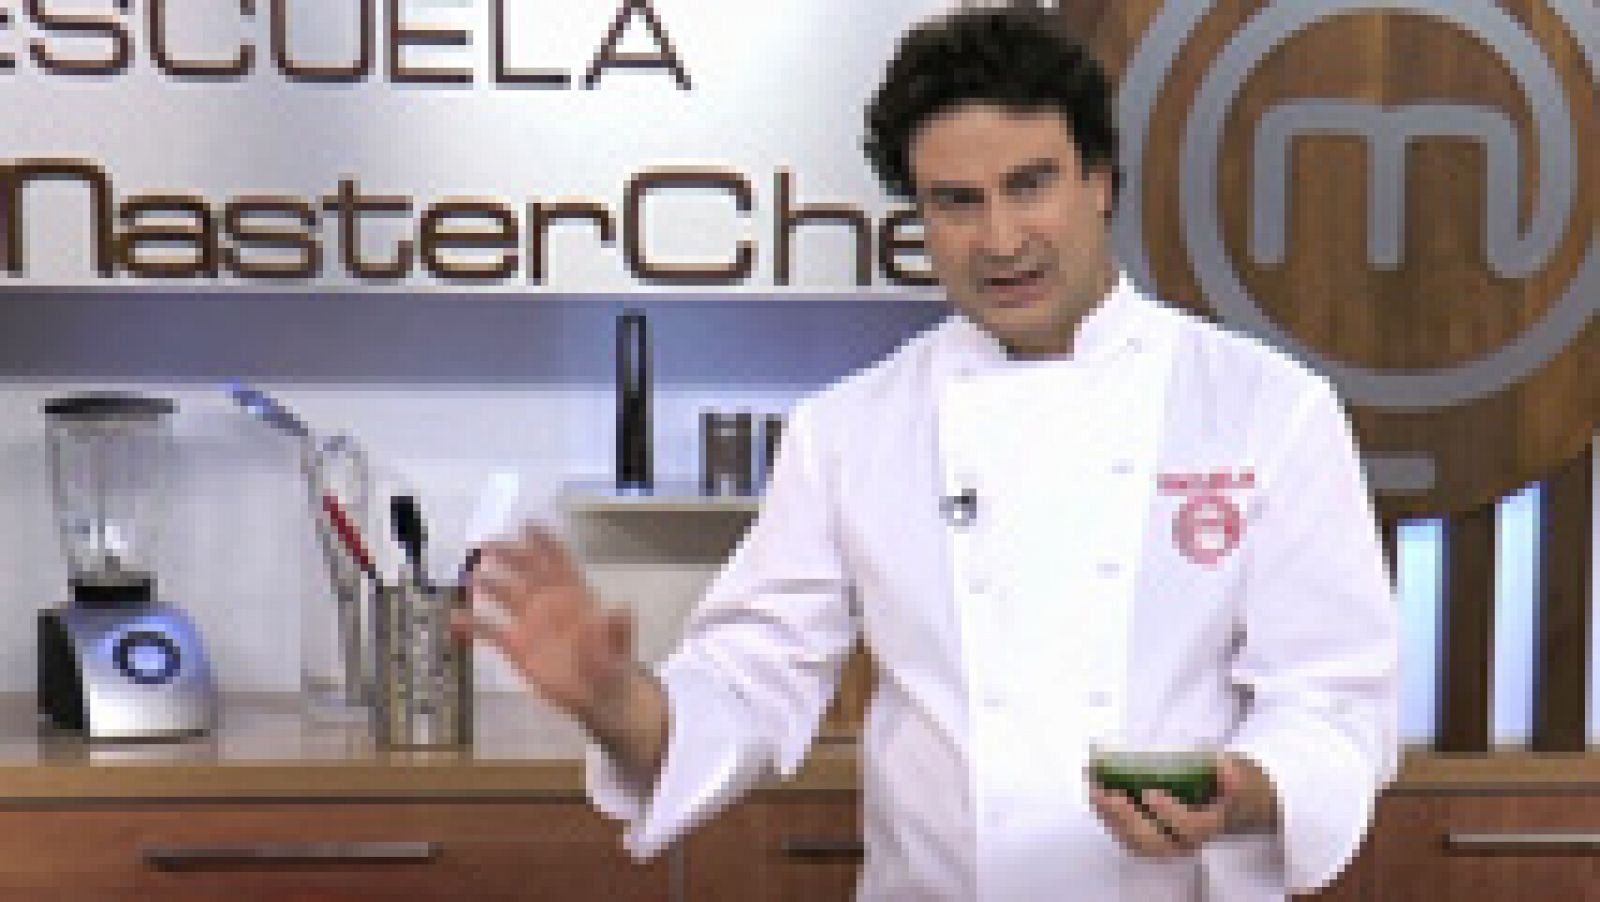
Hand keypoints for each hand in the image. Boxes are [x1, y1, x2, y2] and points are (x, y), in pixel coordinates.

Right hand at [453, 523, 637, 729]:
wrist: (599, 695)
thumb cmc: (612, 663)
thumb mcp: (619, 643)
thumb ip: (617, 625)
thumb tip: (622, 608)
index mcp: (574, 595)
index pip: (559, 561)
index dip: (545, 542)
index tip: (528, 524)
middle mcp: (549, 603)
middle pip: (526, 571)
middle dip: (509, 554)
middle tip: (487, 543)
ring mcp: (530, 624)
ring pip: (505, 596)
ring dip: (489, 583)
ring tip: (470, 574)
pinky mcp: (516, 647)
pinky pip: (490, 631)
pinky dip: (472, 624)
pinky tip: (454, 618)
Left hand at [1088, 754, 1276, 857]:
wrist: (1239, 806)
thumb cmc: (1236, 785)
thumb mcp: (1243, 773)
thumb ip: (1233, 773)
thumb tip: (1223, 768)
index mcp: (1212, 824)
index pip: (1190, 828)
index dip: (1169, 814)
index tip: (1150, 793)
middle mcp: (1188, 841)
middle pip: (1155, 843)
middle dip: (1127, 819)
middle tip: (1107, 794)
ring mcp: (1169, 841)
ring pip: (1137, 843)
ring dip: (1112, 819)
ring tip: (1094, 792)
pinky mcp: (1152, 835)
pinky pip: (1129, 836)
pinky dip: (1110, 818)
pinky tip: (1097, 795)